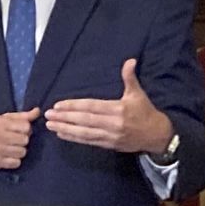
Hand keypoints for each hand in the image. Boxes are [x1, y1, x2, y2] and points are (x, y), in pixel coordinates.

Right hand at [0, 107, 41, 169]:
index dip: (26, 129)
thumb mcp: (4, 119)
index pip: (26, 126)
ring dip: (19, 152)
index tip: (20, 131)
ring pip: (22, 152)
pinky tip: (8, 157)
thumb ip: (22, 116)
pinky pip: (16, 163)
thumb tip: (38, 111)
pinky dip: (14, 161)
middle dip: (23, 141)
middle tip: (15, 141)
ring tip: (11, 149)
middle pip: (25, 140)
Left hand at [43, 59, 173, 152]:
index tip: (58, 105)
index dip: (74, 106)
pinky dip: (74, 138)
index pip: (91, 107)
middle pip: (84, 120)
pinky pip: (88, 141)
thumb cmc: (145, 112)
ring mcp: (110, 136)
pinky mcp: (108, 145)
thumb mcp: (138, 94)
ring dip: (65, 129)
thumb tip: (130, 60)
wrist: (157, 136)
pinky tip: (61, 134)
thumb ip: (130, 78)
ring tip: (50, 125)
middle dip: (65, 118)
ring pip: (84, 133)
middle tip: (48, 115)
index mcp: (118, 109)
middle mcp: (112, 123)